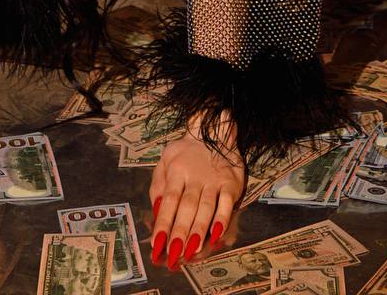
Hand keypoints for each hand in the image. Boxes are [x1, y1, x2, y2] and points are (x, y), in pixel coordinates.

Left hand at [149, 111, 244, 268]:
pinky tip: (217, 236)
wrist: (214, 130)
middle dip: (179, 233)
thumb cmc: (186, 152)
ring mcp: (214, 180)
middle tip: (173, 256)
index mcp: (177, 171)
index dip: (163, 223)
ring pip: (206, 207)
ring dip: (198, 230)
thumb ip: (158, 184)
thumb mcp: (165, 159)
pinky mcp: (231, 183)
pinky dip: (223, 219)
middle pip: (187, 207)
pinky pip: (227, 203)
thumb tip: (155, 211)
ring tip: (190, 251)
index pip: (169, 200)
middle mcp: (195, 176)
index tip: (156, 246)